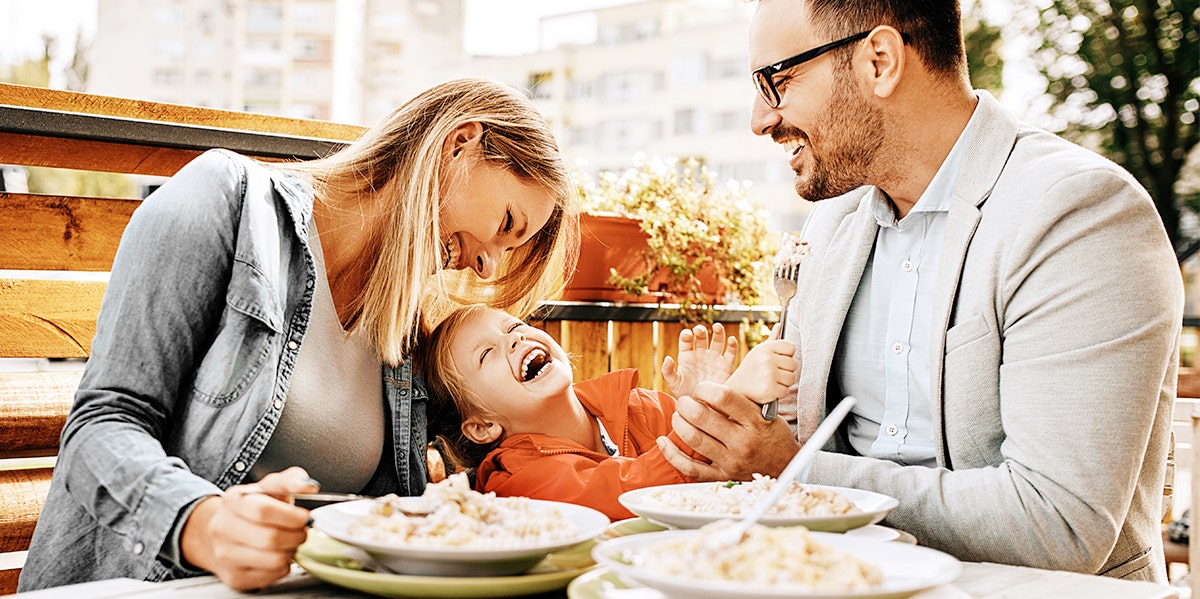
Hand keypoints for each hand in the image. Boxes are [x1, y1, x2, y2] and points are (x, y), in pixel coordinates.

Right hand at [181, 466, 317, 589]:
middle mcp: (223, 528)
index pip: (263, 510)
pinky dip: (283, 567)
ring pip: (274, 560)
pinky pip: (271, 576)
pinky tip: (277, 555)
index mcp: (233, 500)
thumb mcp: (268, 487)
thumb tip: (309, 486)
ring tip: (290, 542)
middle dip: (297, 535)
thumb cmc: (251, 508)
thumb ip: (290, 481)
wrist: (221, 532)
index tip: (304, 517)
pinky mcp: (234, 577)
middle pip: (270, 538)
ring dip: (292, 551)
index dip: (291, 516)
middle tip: (302, 531)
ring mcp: (225, 555)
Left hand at [658, 381, 799, 480]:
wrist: (786, 466)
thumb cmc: (772, 434)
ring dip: (679, 423)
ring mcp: (731, 461)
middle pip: (702, 417)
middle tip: (684, 401)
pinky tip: (664, 441)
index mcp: (754, 421)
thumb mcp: (765, 413)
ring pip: (694, 439)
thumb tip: (710, 387)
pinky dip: (672, 454)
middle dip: (686, 404)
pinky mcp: (721, 476)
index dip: (705, 388)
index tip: (700, 388)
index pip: (723, 397)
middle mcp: (742, 441)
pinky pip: (690, 468)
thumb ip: (740, 401)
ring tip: (678, 415)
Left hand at [660, 323, 738, 397]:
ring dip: (718, 332)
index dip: (686, 335)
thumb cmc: (686, 395)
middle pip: (702, 337)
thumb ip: (667, 371)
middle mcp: (701, 354)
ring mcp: (714, 359)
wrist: (703, 409)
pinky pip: (731, 353)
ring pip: (717, 341)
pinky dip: (732, 345)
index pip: (686, 340)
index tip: (687, 335)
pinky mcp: (726, 366)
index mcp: (687, 356)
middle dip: (701, 332)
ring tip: (717, 327)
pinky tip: (731, 340)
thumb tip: (667, 358)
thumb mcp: (674, 384)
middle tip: (700, 330)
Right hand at [725, 338, 796, 404]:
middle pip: (794, 364)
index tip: (778, 360)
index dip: (787, 355)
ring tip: (771, 381)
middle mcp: (767, 359)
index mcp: (766, 348)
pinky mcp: (770, 389)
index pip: (791, 347)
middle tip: (773, 374)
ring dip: (784, 383)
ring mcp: (769, 374)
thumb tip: (780, 325)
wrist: (736, 389)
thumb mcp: (758, 352)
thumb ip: (772, 339)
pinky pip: (786, 391)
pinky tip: (769, 390)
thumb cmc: (751, 369)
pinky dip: (779, 393)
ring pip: (792, 378)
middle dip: (786, 371)